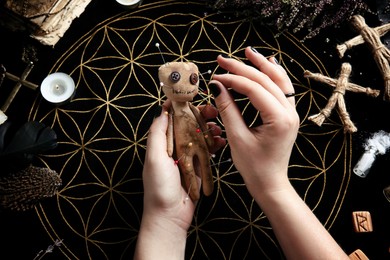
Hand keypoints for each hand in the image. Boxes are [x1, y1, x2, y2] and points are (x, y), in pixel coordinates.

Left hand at [134, 100, 224, 259]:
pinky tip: (222, 140)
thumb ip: (157, 135)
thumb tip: (162, 111)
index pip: (171, 119)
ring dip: (209, 129)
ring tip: (219, 126)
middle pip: (188, 125)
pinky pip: (208, 151)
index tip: (192, 95)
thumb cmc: (159, 189)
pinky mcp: (198, 167)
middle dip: (200, 116)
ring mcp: (187, 157)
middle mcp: (174, 148)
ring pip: (200, 136)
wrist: (170, 217)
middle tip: (212, 110)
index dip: (180, 106)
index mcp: (161, 144)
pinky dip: (215, 144)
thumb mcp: (154, 159)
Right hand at [211, 47, 299, 196]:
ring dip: (262, 65)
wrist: (270, 183)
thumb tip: (217, 86)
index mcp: (279, 119)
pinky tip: (268, 64)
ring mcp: (291, 113)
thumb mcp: (237, 138)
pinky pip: (283, 89)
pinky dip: (274, 75)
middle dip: (243, 68)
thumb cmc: (254, 167)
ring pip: (278, 80)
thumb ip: (228, 110)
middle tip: (222, 59)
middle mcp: (290, 112)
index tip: (215, 76)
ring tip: (248, 52)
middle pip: (266, 81)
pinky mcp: (287, 115)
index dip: (233, 80)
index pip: (254, 89)